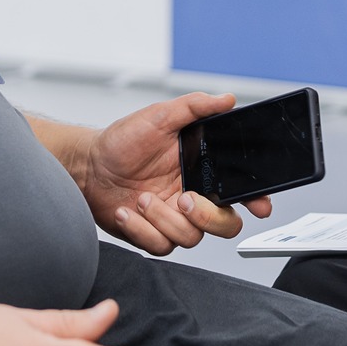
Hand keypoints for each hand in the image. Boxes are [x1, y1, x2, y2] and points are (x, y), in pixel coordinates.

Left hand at [80, 92, 274, 253]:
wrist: (87, 165)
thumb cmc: (122, 141)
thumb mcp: (159, 117)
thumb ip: (194, 107)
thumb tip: (226, 99)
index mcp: (202, 172)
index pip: (240, 190)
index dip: (256, 200)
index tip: (258, 204)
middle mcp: (192, 198)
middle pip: (225, 224)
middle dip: (208, 216)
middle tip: (184, 199)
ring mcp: (173, 219)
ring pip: (191, 237)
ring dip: (163, 218)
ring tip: (140, 197)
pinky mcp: (152, 235)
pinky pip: (160, 246)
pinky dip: (141, 228)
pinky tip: (126, 210)